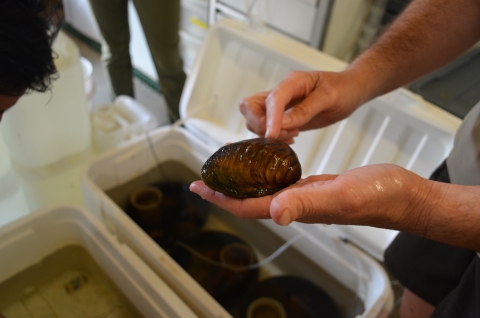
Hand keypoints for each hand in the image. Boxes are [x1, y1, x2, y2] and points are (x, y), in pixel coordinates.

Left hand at [190, 164, 423, 228]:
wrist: (402, 195)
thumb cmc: (377, 197)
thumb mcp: (340, 195)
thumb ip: (307, 203)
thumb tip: (274, 213)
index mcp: (297, 208)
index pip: (249, 206)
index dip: (222, 198)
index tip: (198, 187)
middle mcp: (297, 205)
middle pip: (251, 200)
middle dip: (225, 190)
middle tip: (205, 177)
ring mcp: (307, 197)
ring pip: (265, 191)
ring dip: (244, 182)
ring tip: (228, 169)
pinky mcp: (317, 187)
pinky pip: (283, 182)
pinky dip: (267, 173)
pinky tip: (264, 164)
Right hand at [239, 70, 368, 142]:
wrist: (350, 91)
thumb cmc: (343, 89)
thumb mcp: (329, 97)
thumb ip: (306, 110)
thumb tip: (283, 124)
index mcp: (292, 82)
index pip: (272, 99)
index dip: (269, 119)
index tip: (272, 136)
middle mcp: (281, 92)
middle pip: (250, 106)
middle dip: (260, 125)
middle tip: (281, 135)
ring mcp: (280, 105)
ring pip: (254, 119)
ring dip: (268, 133)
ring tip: (292, 135)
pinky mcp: (282, 116)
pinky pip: (266, 127)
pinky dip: (274, 136)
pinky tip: (291, 138)